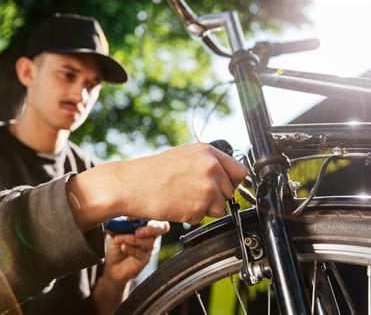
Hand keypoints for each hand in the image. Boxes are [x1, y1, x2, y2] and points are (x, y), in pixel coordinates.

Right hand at [68, 143, 247, 229]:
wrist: (131, 185)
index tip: (222, 187)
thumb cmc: (152, 172)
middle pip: (231, 191)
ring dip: (205, 208)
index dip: (230, 182)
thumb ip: (207, 164)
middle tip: (191, 193)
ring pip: (221, 207)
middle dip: (216, 197)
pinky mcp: (201, 206)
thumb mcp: (183, 156)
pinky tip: (177, 205)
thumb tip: (225, 177)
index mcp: (208, 152)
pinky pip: (205, 217)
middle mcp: (212, 167)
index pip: (239, 171)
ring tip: (182, 198)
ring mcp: (208, 187)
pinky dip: (193, 216)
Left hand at [103, 220, 169, 283]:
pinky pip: (141, 252)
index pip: (155, 215)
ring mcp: (149, 246)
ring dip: (131, 239)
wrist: (111, 263)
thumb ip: (120, 222)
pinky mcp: (145, 258)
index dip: (147, 214)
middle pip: (163, 227)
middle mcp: (151, 234)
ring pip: (148, 241)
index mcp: (145, 223)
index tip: (131, 217)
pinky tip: (122, 247)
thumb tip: (120, 214)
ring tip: (117, 239)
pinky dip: (130, 249)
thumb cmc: (116, 243)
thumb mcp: (116, 229)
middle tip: (137, 231)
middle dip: (152, 228)